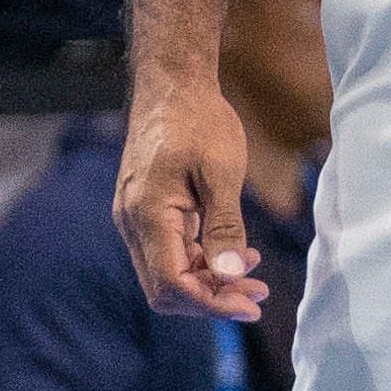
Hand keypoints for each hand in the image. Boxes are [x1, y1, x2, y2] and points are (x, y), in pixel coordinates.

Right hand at [119, 79, 267, 317]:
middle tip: (258, 295)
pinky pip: (170, 252)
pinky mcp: (146, 212)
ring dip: (210, 282)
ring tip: (254, 278)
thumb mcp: (222, 172)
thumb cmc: (198, 120)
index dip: (211, 303)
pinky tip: (236, 255)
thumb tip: (231, 273)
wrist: (171, 85)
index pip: (172, 284)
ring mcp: (135, 218)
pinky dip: (201, 262)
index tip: (250, 305)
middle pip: (166, 289)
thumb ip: (225, 226)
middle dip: (212, 299)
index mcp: (148, 214)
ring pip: (168, 273)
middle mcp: (132, 223)